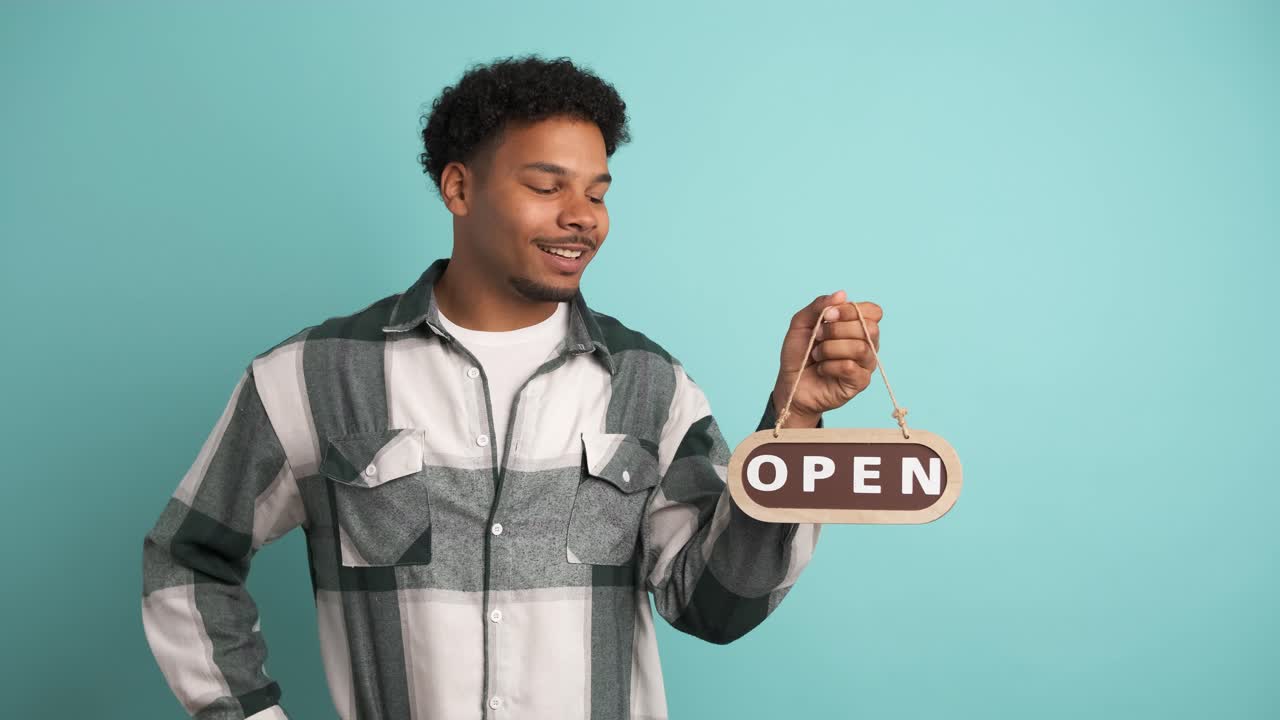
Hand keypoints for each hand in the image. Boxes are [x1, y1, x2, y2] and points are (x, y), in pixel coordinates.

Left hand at [771, 290, 882, 427]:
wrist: (791, 383)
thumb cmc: (799, 354)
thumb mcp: (802, 323)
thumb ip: (820, 305)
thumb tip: (842, 294)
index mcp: (857, 326)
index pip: (873, 311)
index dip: (851, 310)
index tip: (828, 314)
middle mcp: (867, 344)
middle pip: (869, 327)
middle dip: (836, 329)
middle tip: (817, 336)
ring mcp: (866, 364)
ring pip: (859, 347)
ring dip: (830, 348)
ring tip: (817, 354)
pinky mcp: (860, 382)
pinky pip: (850, 367)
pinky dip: (829, 365)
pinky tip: (821, 369)